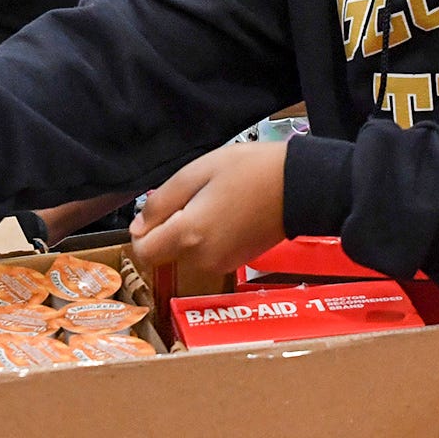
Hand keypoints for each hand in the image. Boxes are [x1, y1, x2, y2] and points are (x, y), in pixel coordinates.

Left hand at [130, 142, 287, 275]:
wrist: (300, 188)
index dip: (143, 230)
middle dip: (170, 227)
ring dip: (190, 231)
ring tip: (216, 202)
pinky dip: (208, 238)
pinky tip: (228, 214)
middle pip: (165, 251)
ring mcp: (221, 265)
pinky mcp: (235, 264)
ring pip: (185, 253)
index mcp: (189, 236)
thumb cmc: (251, 172)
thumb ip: (160, 202)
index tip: (159, 209)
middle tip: (196, 197)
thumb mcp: (197, 173)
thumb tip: (138, 226)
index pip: (143, 251)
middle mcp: (202, 259)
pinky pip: (206, 255)